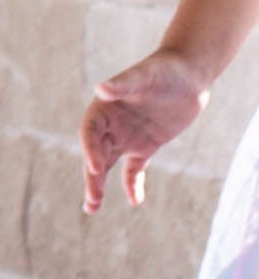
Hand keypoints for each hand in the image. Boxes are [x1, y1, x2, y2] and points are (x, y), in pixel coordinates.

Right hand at [81, 48, 208, 211]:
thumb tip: (102, 89)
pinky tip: (134, 201)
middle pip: (95, 154)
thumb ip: (122, 85)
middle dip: (92, 178)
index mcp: (103, 108)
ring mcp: (127, 137)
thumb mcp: (144, 76)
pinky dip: (132, 185)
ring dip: (100, 185)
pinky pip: (133, 169)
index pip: (90, 132)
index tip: (97, 167)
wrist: (188, 74)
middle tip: (92, 200)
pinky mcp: (145, 146)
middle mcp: (110, 125)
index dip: (90, 149)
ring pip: (108, 165)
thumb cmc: (163, 70)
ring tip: (92, 208)